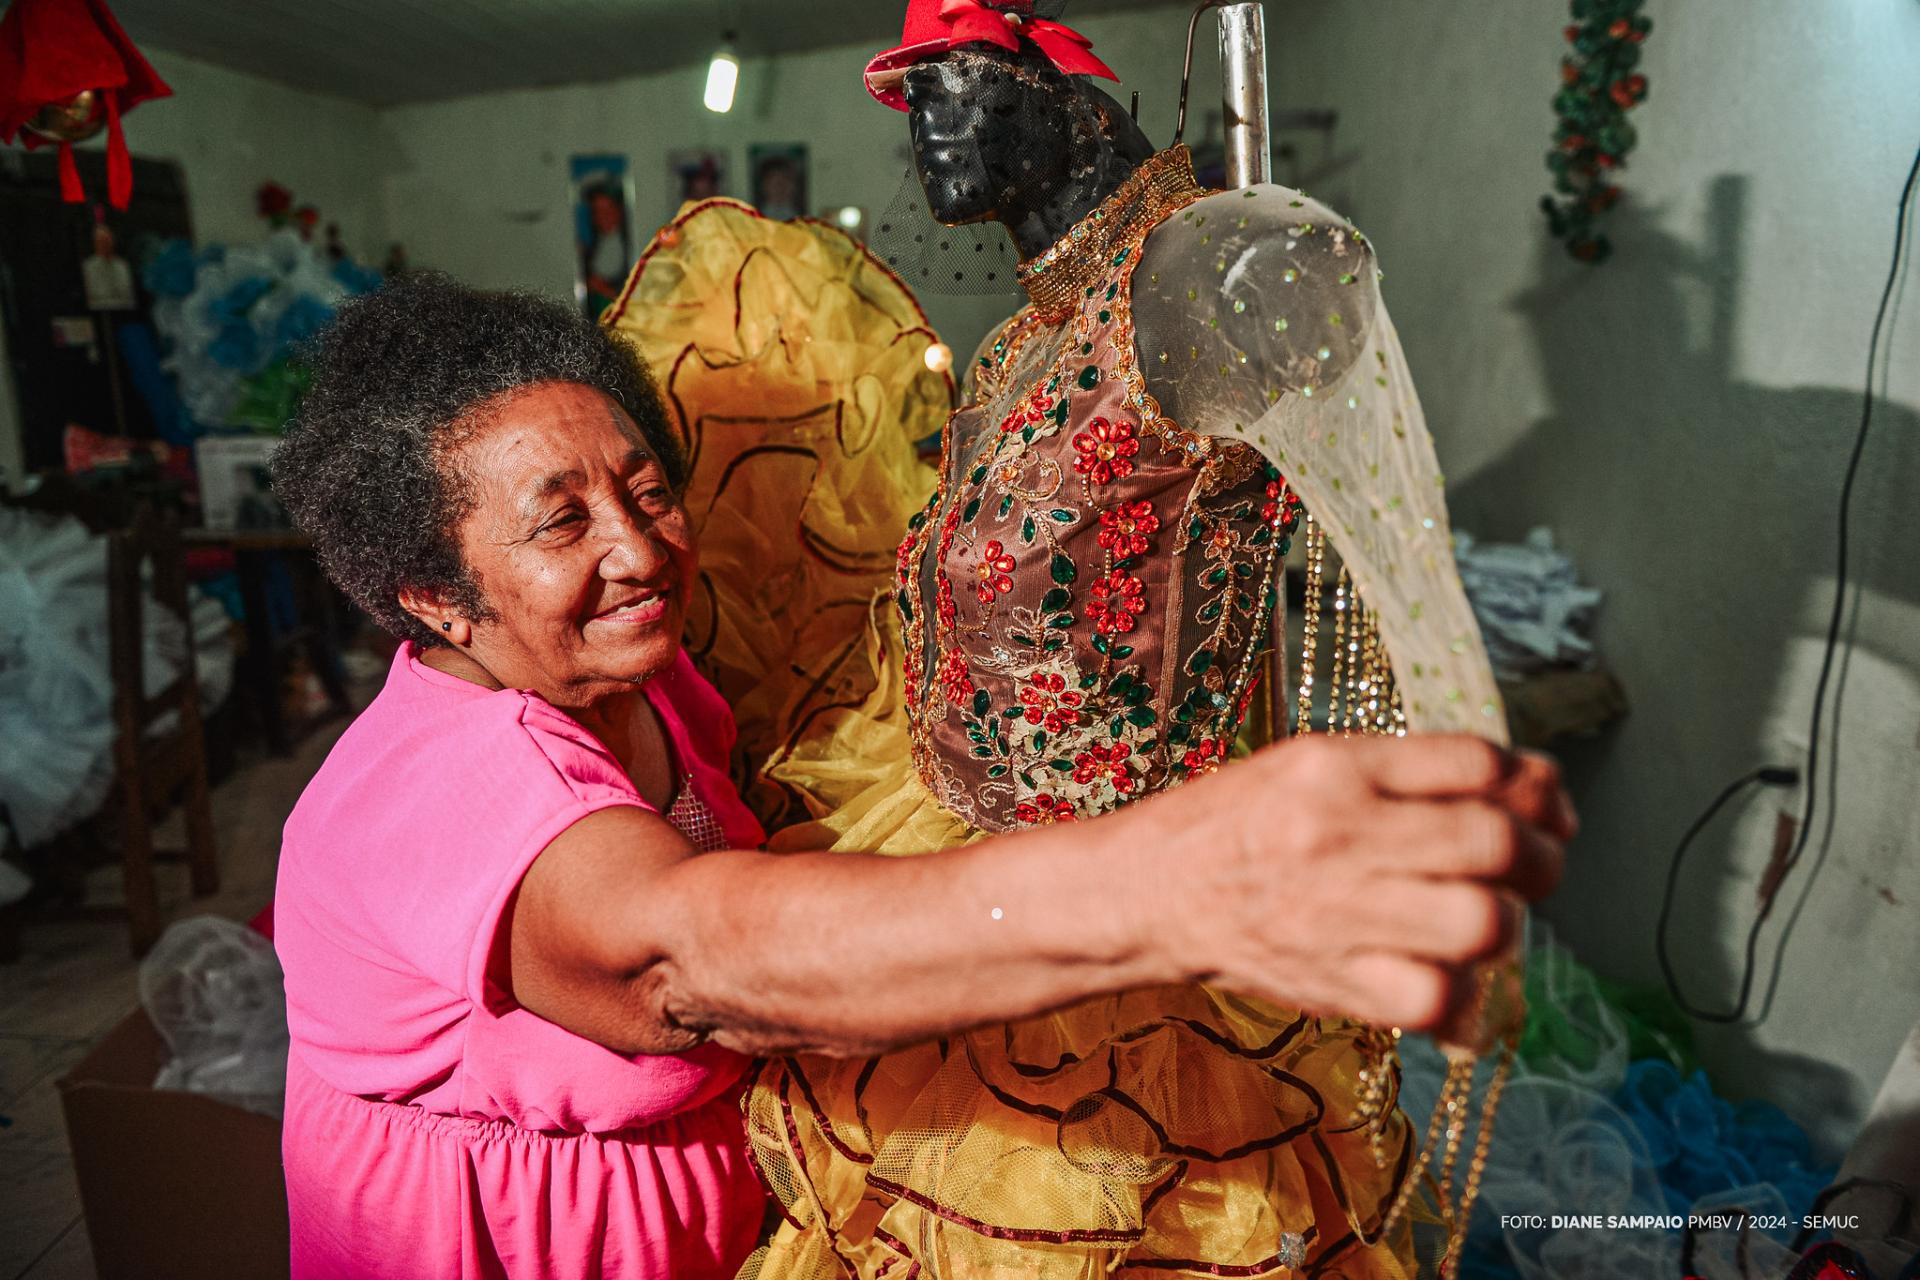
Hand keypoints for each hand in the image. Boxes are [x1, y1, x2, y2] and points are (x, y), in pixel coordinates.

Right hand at [1151, 734, 1570, 1031]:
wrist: (1148, 891)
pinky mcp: (1330, 982)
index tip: (1538, 806)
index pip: (1476, 758)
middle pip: (1493, 842)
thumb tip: (1537, 784)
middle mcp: (1339, 832)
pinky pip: (1436, 1000)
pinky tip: (1451, 981)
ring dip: (1504, 926)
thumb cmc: (1241, 822)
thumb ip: (1416, 770)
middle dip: (1541, 859)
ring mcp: (1335, 912)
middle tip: (1533, 870)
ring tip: (1483, 923)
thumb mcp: (1316, 764)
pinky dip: (1464, 1000)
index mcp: (1338, 766)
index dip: (1530, 784)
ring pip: (1480, 924)